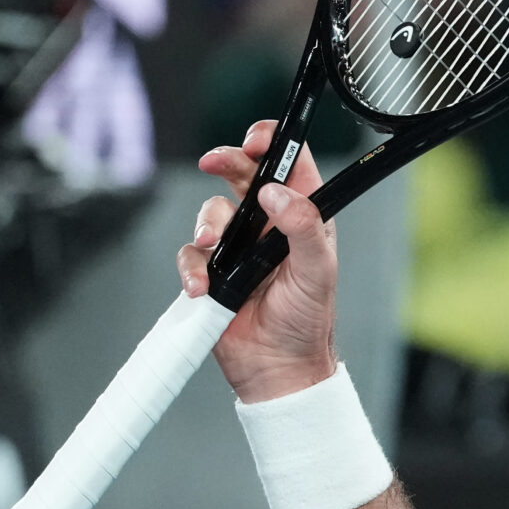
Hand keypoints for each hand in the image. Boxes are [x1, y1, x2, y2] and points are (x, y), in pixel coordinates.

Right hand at [179, 121, 340, 401]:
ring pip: (210, 211)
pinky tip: (204, 288)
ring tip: (214, 248)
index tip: (256, 141)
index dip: (272, 142)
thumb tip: (277, 194)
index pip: (289, 163)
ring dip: (207, 224)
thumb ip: (305, 228)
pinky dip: (192, 268)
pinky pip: (190, 255)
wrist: (278, 368)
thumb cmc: (308, 321)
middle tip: (214, 161)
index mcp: (302, 217)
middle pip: (241, 172)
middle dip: (225, 160)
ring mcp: (237, 247)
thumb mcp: (318, 271)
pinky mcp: (212, 271)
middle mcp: (268, 225)